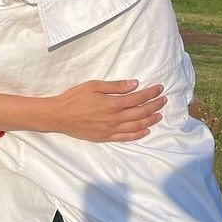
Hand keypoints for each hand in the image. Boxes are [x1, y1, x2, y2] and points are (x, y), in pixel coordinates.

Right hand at [48, 80, 164, 141]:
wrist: (58, 116)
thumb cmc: (74, 98)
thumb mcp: (94, 86)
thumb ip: (115, 86)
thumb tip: (134, 84)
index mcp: (112, 104)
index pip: (137, 98)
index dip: (151, 93)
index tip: (159, 88)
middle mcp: (114, 118)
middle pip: (140, 112)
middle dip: (154, 105)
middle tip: (163, 100)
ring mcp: (110, 130)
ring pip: (136, 126)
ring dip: (150, 120)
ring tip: (159, 115)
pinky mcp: (105, 137)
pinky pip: (126, 137)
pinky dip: (138, 134)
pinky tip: (146, 130)